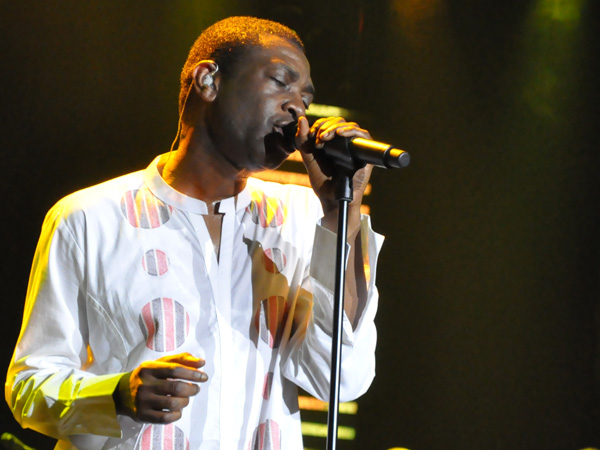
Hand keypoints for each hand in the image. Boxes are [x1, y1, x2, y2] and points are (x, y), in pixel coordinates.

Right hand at [115, 353, 207, 423]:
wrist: (121, 393)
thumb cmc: (149, 376)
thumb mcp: (160, 363)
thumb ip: (181, 360)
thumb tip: (202, 362)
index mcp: (150, 368)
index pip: (175, 369)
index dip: (192, 373)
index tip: (203, 377)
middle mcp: (145, 384)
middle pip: (176, 387)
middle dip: (192, 389)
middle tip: (195, 389)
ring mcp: (143, 400)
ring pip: (172, 403)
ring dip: (185, 402)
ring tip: (186, 399)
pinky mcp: (142, 415)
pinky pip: (165, 418)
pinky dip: (177, 414)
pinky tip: (178, 410)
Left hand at [295, 116, 373, 230]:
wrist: (331, 198)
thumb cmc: (321, 182)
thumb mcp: (309, 158)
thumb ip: (303, 141)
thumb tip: (301, 119)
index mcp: (331, 142)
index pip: (329, 123)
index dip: (320, 124)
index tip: (311, 134)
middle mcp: (344, 143)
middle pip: (339, 122)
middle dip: (327, 125)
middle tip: (319, 137)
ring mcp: (354, 147)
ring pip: (350, 126)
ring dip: (336, 127)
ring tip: (325, 137)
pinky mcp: (364, 153)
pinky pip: (363, 135)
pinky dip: (352, 131)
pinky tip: (340, 134)